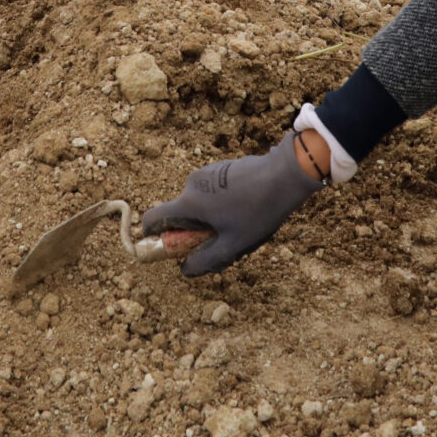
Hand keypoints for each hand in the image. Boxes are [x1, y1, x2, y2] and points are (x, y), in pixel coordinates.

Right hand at [140, 132, 324, 276]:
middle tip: (219, 241)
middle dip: (192, 231)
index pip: (152, 218)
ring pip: (198, 203)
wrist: (284, 175)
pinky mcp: (221, 167)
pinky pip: (211, 191)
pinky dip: (220, 203)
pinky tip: (246, 208)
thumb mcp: (232, 245)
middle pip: (179, 213)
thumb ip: (205, 261)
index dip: (153, 235)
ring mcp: (207, 172)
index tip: (168, 247)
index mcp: (189, 202)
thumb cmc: (257, 212)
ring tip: (239, 224)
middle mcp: (192, 183)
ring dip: (209, 217)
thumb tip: (185, 269)